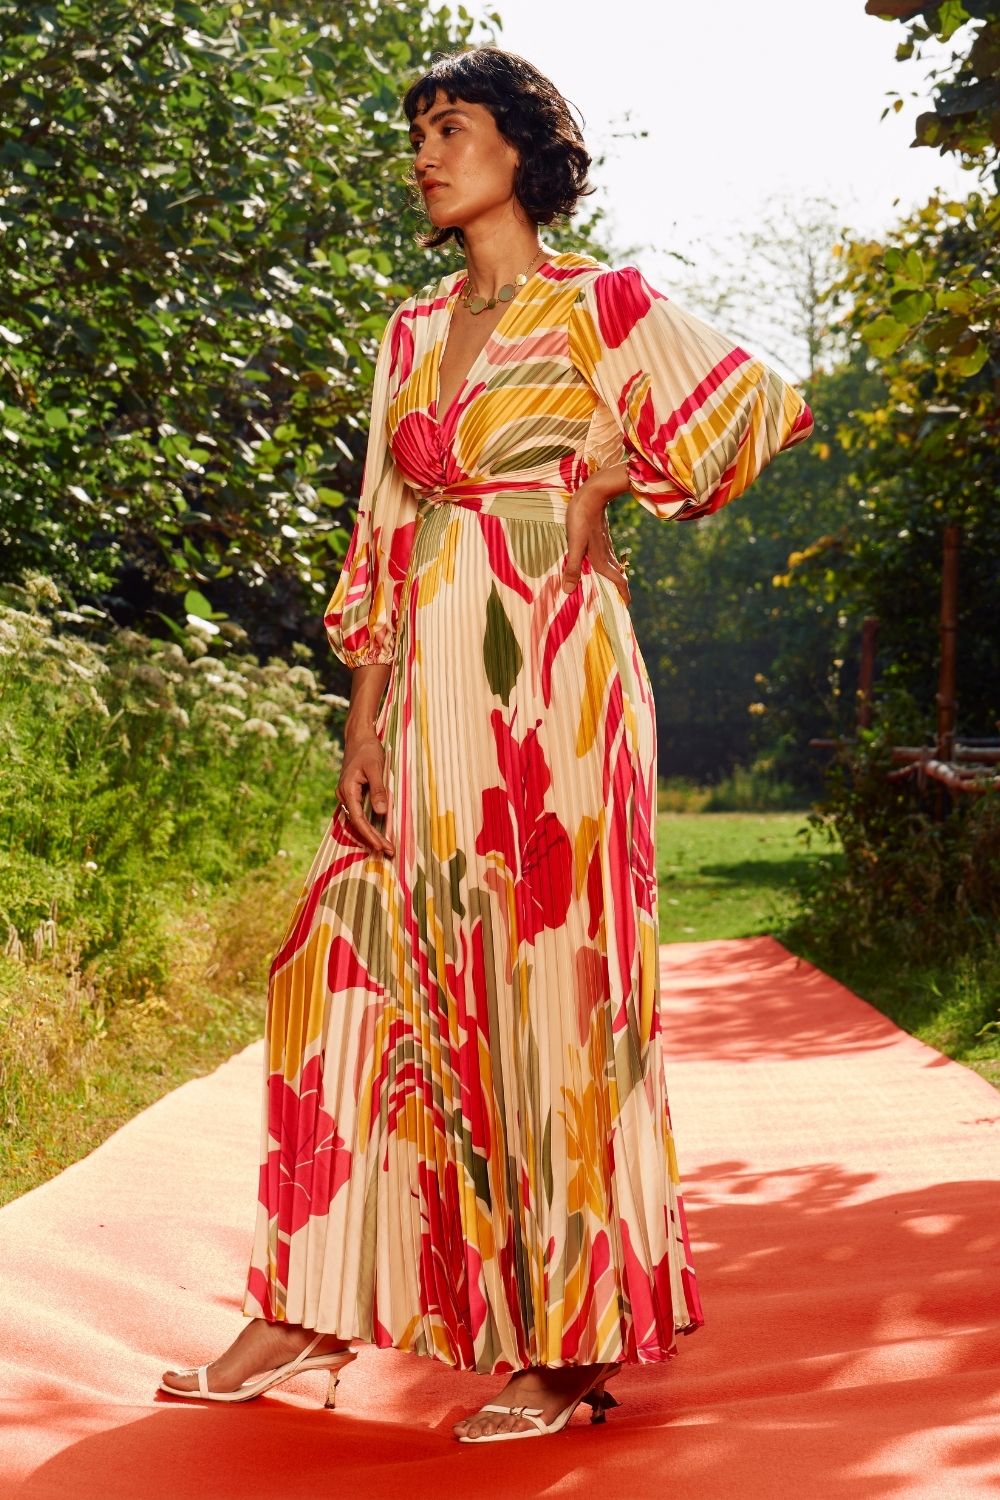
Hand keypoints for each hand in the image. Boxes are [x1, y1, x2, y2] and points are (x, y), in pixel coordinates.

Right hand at [336, 729, 394, 856]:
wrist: (359, 737)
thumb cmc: (368, 750)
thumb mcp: (376, 768)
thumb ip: (378, 790)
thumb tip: (381, 812)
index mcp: (347, 790)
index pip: (358, 819)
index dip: (370, 835)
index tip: (382, 846)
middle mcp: (344, 795)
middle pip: (358, 823)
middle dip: (372, 839)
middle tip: (389, 851)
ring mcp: (348, 795)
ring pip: (359, 820)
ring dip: (371, 834)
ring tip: (385, 846)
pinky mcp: (353, 794)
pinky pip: (360, 814)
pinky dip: (370, 824)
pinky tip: (378, 832)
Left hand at [561, 482, 631, 605]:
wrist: (593, 493)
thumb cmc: (581, 518)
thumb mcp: (574, 544)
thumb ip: (571, 568)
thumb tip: (569, 592)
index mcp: (601, 559)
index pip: (618, 581)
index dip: (623, 594)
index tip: (626, 606)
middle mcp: (606, 554)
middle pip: (618, 575)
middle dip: (621, 589)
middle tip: (621, 600)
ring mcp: (606, 545)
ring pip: (614, 565)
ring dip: (615, 577)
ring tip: (612, 586)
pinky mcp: (602, 536)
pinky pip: (609, 556)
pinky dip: (610, 565)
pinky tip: (602, 562)